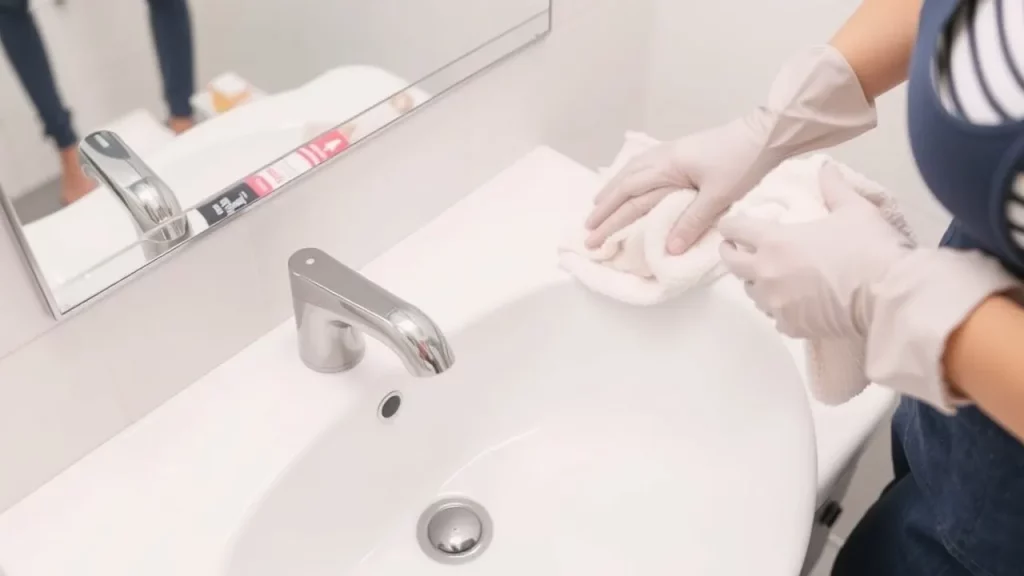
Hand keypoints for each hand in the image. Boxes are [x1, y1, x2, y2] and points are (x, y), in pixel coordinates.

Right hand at [584, 120, 776, 253]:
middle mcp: (663, 157)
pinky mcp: (681, 152)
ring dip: (614, 189)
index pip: (629, 193)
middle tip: (588, 226)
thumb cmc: (743, 162)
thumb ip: (692, 222)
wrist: (765, 134)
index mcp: (668, 166)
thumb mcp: (719, 196)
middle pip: (624, 182)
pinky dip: (630, 177)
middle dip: (604, 206)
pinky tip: (630, 182)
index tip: (593, 234)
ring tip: (599, 204)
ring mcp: (671, 152)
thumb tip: (668, 249)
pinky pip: (645, 166)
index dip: (609, 215)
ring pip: (632, 172)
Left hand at [718, 163, 911, 338]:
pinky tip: (789, 304)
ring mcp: (776, 302)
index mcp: (775, 241)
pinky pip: (774, 316)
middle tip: (735, 250)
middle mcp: (766, 272)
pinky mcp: (790, 326)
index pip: (736, 229)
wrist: (886, 294)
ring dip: (754, 282)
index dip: (730, 226)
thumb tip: (826, 168)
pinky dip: (778, 308)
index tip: (730, 226)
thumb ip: (834, 189)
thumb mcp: (854, 210)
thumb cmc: (868, 246)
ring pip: (751, 292)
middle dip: (730, 254)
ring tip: (767, 277)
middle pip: (732, 264)